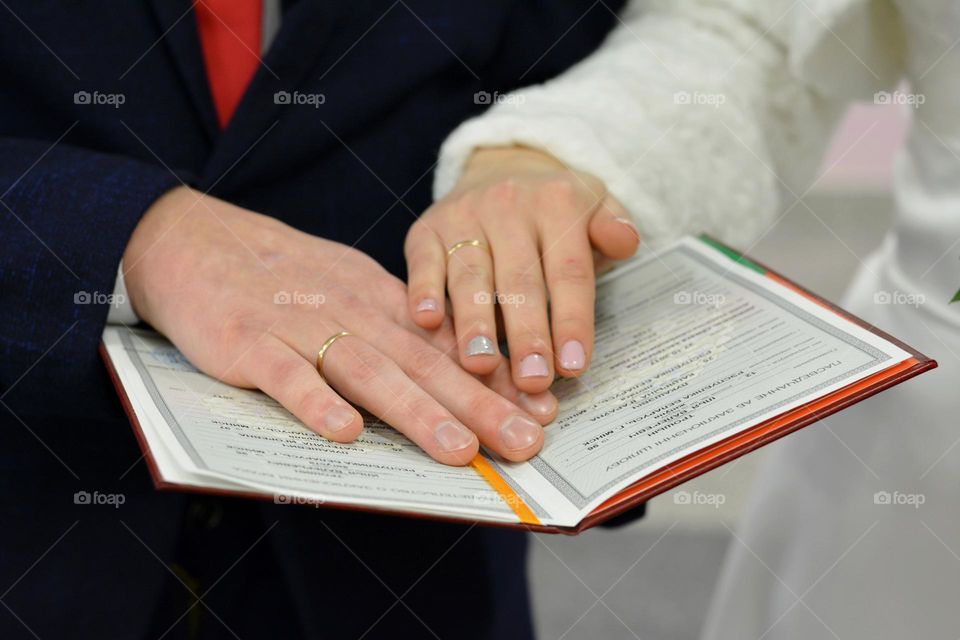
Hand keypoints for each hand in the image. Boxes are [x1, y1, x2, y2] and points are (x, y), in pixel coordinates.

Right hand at [122, 187, 556, 464]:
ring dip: (416, 412)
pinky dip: (315, 403)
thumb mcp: (350, 287)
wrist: (193, 239)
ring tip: (459, 449)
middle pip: (422, 362)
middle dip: (480, 405)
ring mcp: (298, 327)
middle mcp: (349, 311)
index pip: (447, 344)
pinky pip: (285, 376)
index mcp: (378, 300)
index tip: (544, 410)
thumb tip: (456, 363)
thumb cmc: (281, 274)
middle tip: (525, 443)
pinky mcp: (246, 343)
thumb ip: (397, 326)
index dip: (497, 380)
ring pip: (366, 371)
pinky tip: (346, 434)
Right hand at [404, 147, 638, 393]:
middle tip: (533, 380)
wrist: (500, 168)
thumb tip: (625, 241)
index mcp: (557, 202)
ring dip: (475, 324)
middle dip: (527, 334)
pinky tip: (427, 322)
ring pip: (470, 276)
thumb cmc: (554, 209)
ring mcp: (463, 216)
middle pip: (520, 280)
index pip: (568, 270)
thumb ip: (614, 229)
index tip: (574, 365)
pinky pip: (423, 263)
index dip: (572, 319)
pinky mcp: (426, 229)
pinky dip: (423, 292)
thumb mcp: (595, 205)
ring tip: (482, 365)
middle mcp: (508, 205)